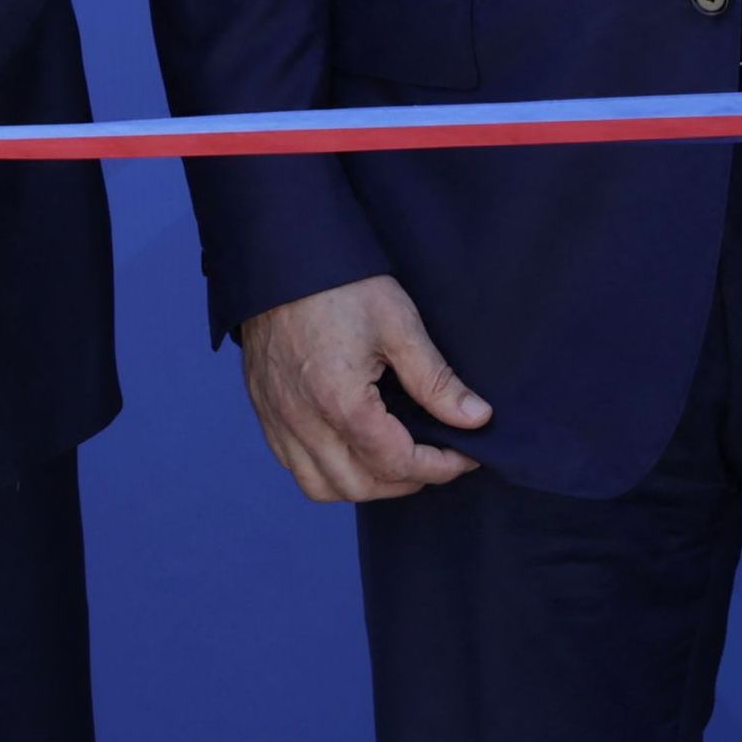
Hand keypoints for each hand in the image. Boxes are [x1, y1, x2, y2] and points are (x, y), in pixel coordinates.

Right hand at [236, 276, 493, 501]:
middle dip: (406, 481)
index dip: (440, 467)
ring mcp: (277, 418)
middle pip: (360, 487)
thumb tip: (476, 418)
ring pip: (322, 486)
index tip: (464, 456)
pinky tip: (349, 447)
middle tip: (434, 458)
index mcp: (340, 402)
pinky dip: (326, 470)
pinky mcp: (264, 409)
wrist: (280, 254)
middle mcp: (303, 421)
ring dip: (363, 484)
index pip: (398, 463)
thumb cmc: (340, 284)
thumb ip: (437, 380)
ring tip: (392, 460)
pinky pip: (293, 465)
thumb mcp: (398, 325)